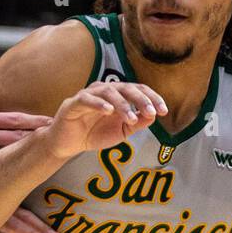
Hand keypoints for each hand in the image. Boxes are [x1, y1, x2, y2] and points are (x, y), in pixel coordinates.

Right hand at [41, 81, 167, 161]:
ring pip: (109, 91)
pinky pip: (87, 99)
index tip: (163, 111)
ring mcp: (88, 95)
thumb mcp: (121, 131)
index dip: (152, 98)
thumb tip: (154, 115)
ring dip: (122, 104)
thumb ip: (137, 123)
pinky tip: (109, 111)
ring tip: (131, 118)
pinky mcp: (73, 103)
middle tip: (151, 112)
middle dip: (141, 99)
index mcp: (117, 95)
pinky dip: (99, 104)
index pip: (138, 90)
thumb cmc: (93, 134)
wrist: (68, 145)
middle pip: (126, 88)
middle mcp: (104, 91)